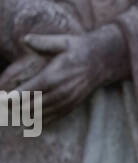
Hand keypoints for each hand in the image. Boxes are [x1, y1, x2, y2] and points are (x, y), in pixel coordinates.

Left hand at [9, 28, 126, 122]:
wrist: (102, 61)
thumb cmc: (77, 49)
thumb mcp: (62, 41)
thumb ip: (43, 42)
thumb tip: (25, 39)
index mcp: (55, 76)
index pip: (30, 90)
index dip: (14, 97)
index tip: (3, 99)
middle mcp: (61, 91)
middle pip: (33, 105)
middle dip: (16, 108)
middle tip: (4, 108)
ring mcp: (67, 101)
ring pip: (42, 114)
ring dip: (26, 116)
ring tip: (12, 115)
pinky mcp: (72, 106)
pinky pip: (54, 117)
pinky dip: (40, 121)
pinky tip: (29, 123)